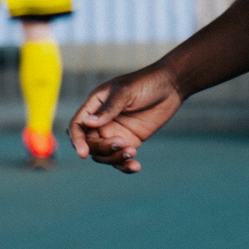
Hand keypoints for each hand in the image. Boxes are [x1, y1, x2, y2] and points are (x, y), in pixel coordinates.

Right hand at [68, 65, 182, 173]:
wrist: (171, 86)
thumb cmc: (146, 82)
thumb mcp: (126, 92)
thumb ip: (108, 108)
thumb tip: (87, 122)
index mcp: (95, 106)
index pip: (78, 126)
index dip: (77, 140)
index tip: (83, 153)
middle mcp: (102, 121)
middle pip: (90, 144)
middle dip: (103, 148)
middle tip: (122, 142)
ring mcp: (115, 133)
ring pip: (104, 155)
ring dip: (115, 158)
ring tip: (132, 152)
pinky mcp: (129, 141)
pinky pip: (120, 158)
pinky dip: (125, 165)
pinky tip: (136, 167)